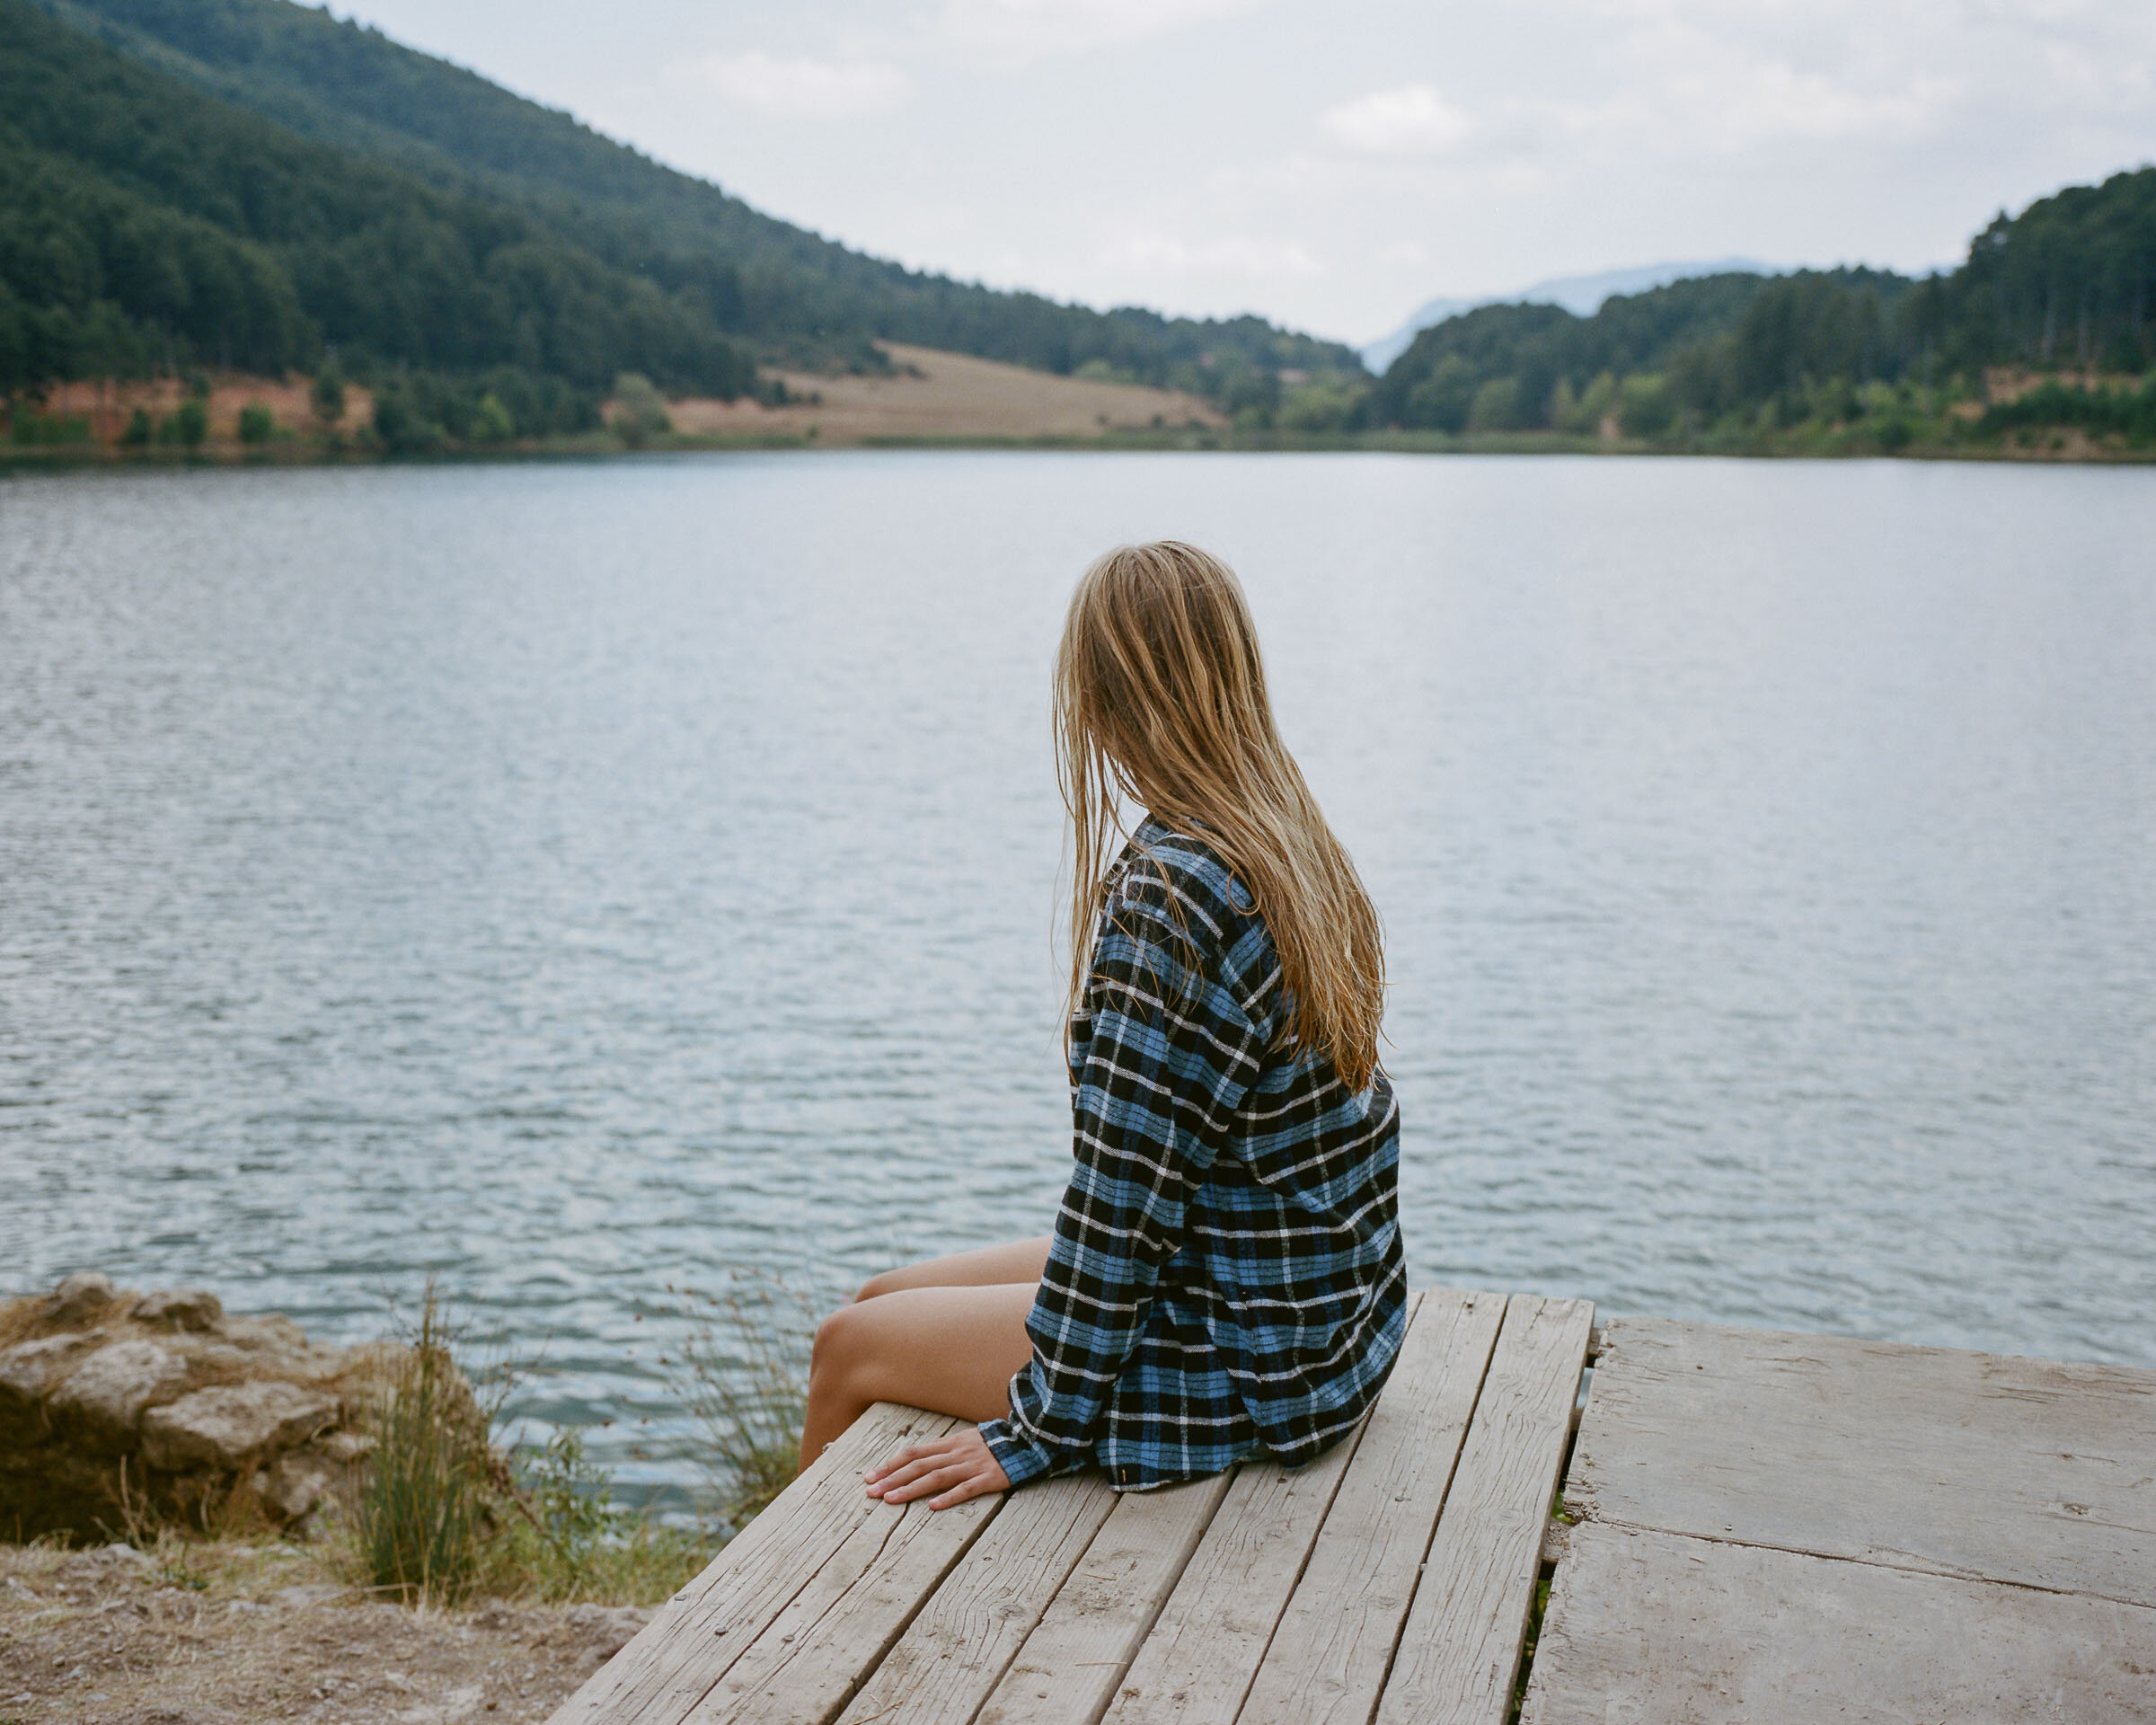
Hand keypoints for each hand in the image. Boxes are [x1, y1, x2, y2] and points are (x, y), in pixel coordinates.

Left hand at [865, 1426, 1010, 1509]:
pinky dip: (949, 1497)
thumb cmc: (992, 1445)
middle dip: (892, 1478)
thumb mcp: (965, 1441)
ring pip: (936, 1477)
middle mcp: (956, 1453)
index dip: (891, 1464)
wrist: (1027, 1441)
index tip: (870, 1477)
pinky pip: (966, 1488)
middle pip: (919, 1465)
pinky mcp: (988, 1479)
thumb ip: (943, 1450)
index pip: (913, 1453)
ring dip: (911, 1488)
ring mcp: (972, 1465)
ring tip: (890, 1500)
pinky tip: (933, 1507)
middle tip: (871, 1492)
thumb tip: (916, 1461)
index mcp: (949, 1444)